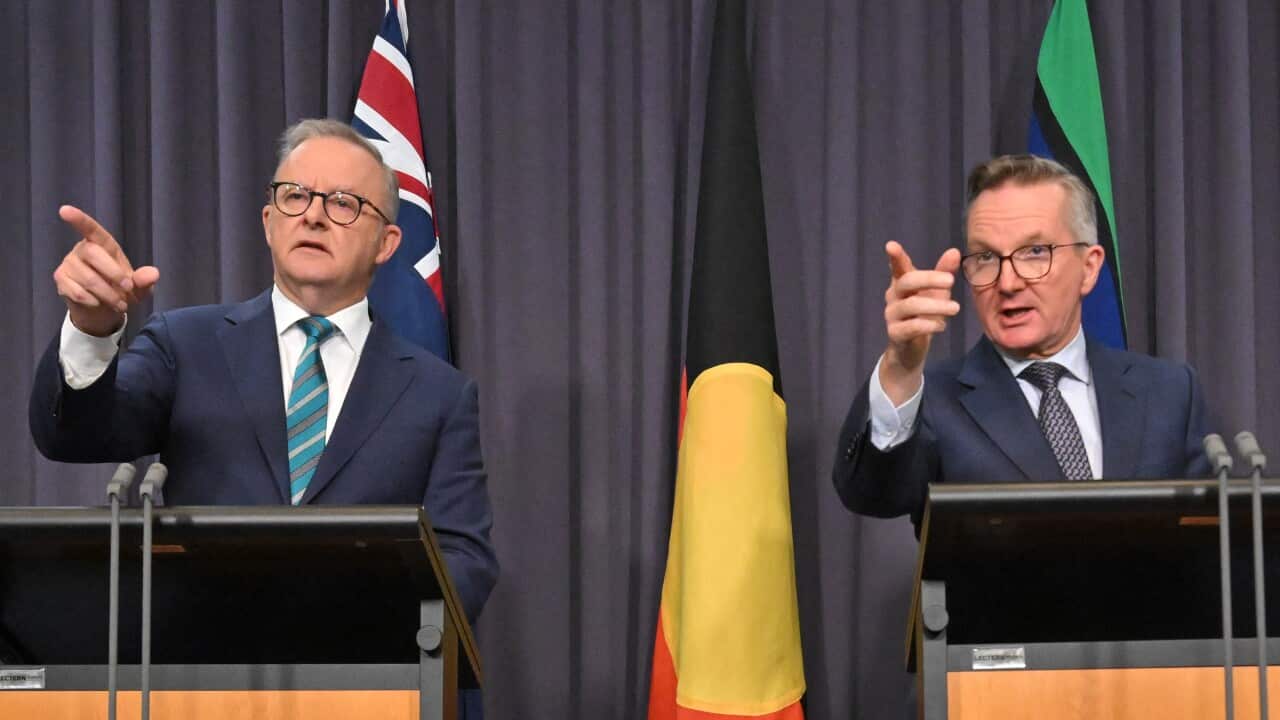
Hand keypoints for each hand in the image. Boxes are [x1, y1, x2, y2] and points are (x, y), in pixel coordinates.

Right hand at [53, 205, 159, 336]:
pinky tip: (98, 303)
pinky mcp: (61, 280)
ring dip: (108, 295)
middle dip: (114, 274)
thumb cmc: (122, 290)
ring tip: (119, 303)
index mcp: (103, 244)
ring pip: (88, 279)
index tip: (65, 210)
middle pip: (93, 254)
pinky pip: (78, 292)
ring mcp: (69, 264)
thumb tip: (153, 274)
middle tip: (128, 289)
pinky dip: (93, 302)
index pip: (90, 229)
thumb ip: (145, 280)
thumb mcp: (139, 287)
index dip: (79, 219)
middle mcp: (82, 250)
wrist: (104, 311)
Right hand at [879, 241, 960, 403]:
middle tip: (951, 281)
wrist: (910, 350)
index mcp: (902, 284)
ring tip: (956, 308)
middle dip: (929, 279)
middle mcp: (893, 297)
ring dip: (936, 306)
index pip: (897, 267)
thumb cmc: (924, 315)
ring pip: (911, 305)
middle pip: (906, 282)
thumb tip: (955, 251)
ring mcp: (892, 316)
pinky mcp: (895, 334)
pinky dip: (929, 324)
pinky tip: (941, 325)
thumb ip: (943, 273)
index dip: (895, 257)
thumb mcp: (936, 293)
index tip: (891, 245)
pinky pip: (911, 327)